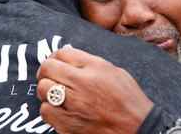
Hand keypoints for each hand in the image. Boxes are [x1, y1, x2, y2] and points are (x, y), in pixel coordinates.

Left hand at [37, 46, 153, 133]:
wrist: (137, 129)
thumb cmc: (128, 100)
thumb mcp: (114, 71)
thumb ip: (90, 62)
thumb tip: (69, 55)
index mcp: (94, 67)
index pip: (61, 53)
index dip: (54, 56)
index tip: (55, 61)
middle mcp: (81, 83)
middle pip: (47, 68)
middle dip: (46, 70)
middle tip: (50, 75)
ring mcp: (73, 104)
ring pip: (43, 89)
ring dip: (47, 89)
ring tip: (55, 93)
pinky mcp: (68, 124)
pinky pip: (46, 111)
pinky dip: (50, 109)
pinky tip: (60, 109)